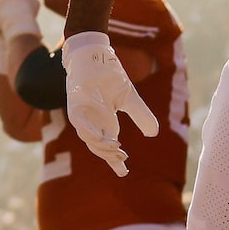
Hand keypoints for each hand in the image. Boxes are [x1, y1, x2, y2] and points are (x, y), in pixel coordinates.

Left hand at [60, 32, 155, 175]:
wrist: (96, 57)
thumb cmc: (110, 77)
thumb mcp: (129, 98)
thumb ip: (140, 115)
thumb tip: (153, 133)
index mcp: (105, 122)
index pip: (109, 146)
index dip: (115, 160)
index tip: (124, 172)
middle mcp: (92, 122)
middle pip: (98, 146)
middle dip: (110, 155)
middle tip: (123, 158)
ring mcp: (82, 115)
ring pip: (88, 137)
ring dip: (101, 145)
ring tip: (115, 148)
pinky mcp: (74, 105)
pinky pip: (80, 122)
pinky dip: (89, 131)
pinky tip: (99, 137)